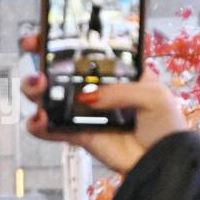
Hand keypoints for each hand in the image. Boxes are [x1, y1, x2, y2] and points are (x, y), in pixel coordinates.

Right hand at [19, 34, 187, 175]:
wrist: (164, 162)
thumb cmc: (165, 124)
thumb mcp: (152, 95)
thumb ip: (118, 90)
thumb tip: (87, 96)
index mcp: (113, 71)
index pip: (83, 51)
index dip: (60, 42)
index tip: (41, 36)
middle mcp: (95, 89)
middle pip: (57, 72)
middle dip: (39, 65)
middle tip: (39, 68)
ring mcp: (84, 112)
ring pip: (47, 98)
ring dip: (34, 91)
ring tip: (40, 90)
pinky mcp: (78, 135)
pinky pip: (51, 129)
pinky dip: (38, 125)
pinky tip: (41, 119)